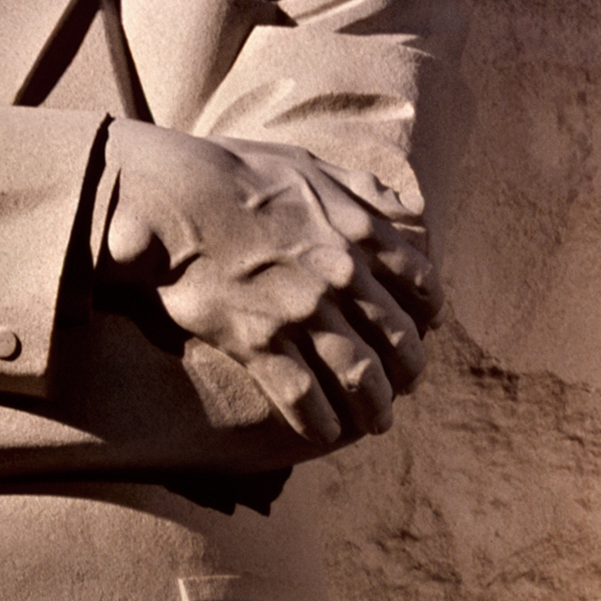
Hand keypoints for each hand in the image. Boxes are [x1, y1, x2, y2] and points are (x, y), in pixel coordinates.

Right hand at [93, 121, 439, 445]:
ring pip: (359, 373)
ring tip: (376, 423)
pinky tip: (325, 434)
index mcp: (361, 232)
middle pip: (396, 337)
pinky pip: (302, 394)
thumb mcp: (314, 166)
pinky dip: (319, 421)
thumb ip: (367, 190)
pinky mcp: (258, 339)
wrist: (172, 195)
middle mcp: (341, 275)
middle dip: (408, 369)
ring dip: (374, 406)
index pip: (422, 284)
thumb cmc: (236, 174)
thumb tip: (413, 210)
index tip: (423, 329)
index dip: (427, 314)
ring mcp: (301, 310)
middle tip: (404, 386)